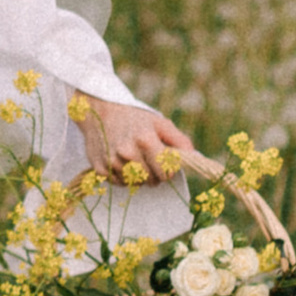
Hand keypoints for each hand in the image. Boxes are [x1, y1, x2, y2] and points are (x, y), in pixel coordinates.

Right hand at [72, 94, 214, 184]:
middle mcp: (128, 152)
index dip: (168, 170)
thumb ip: (179, 141)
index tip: (164, 162)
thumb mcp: (159, 123)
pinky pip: (120, 184)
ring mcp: (113, 161)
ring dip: (138, 177)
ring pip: (136, 184)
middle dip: (154, 174)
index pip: (166, 172)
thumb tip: (196, 158)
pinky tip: (120, 162)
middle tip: (147, 159)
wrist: (99, 111)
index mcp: (146, 140)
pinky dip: (123, 178)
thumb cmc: (135, 119)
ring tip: (133, 159)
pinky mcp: (101, 168)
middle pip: (151, 181)